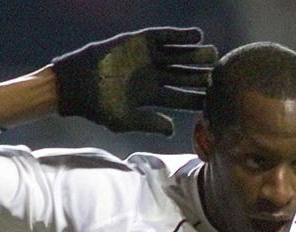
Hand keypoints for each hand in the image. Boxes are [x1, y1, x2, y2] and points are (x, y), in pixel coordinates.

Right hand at [52, 27, 217, 134]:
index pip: (181, 99)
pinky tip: (197, 35)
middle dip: (200, 75)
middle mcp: (154, 76)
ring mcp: (148, 58)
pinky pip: (164, 37)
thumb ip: (150, 123)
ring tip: (212, 53)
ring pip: (178, 56)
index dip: (197, 99)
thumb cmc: (99, 106)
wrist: (77, 83)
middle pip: (184, 76)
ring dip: (195, 54)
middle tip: (218, 74)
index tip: (213, 100)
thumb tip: (173, 130)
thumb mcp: (125, 120)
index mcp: (153, 97)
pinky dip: (180, 36)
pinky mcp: (140, 41)